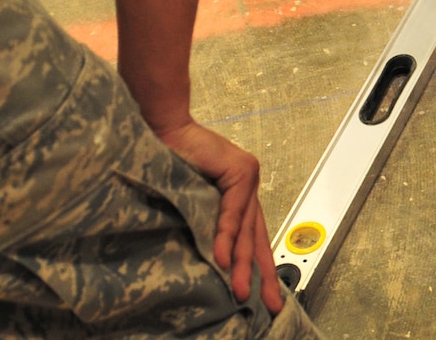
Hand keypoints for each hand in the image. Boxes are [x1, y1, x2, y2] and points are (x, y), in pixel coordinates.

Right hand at [154, 119, 282, 313]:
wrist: (163, 129)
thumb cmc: (171, 162)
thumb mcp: (192, 202)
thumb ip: (207, 226)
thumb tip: (213, 264)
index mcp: (239, 194)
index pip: (254, 236)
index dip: (261, 268)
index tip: (267, 297)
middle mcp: (249, 185)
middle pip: (258, 237)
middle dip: (264, 274)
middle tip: (272, 305)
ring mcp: (248, 176)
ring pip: (246, 229)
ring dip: (244, 264)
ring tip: (242, 292)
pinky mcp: (240, 171)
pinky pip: (233, 211)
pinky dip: (227, 237)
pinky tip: (225, 260)